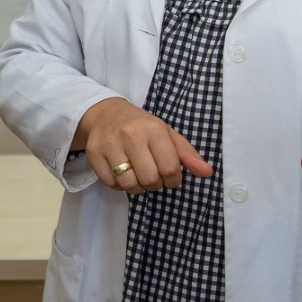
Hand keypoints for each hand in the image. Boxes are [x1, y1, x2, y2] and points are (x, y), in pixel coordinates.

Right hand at [77, 96, 212, 193]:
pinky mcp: (94, 153)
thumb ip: (188, 155)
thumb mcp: (168, 135)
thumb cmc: (142, 127)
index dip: (173, 180)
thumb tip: (207, 172)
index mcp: (154, 129)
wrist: (106, 114)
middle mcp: (131, 135)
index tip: (170, 176)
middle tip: (153, 176)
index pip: (170, 168)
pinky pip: (110, 184)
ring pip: (129, 184)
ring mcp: (110, 144)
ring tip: (138, 176)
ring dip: (137, 187)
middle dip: (155, 184)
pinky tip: (122, 173)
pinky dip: (119, 185)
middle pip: (149, 179)